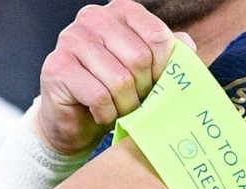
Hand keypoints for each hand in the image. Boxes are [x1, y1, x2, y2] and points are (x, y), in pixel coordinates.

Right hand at [38, 0, 195, 154]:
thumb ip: (169, 54)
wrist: (75, 121)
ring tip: (120, 111)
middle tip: (137, 104)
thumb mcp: (147, 71)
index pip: (158, 37)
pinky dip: (106, 114)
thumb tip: (188, 49)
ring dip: (125, 106)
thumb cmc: (115, 93)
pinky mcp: (57, 68)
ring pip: (119, 80)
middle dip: (143, 91)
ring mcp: (71, 40)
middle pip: (139, 59)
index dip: (163, 70)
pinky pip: (98, 96)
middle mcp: (93, 17)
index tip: (155, 86)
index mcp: (121, 10)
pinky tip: (101, 115)